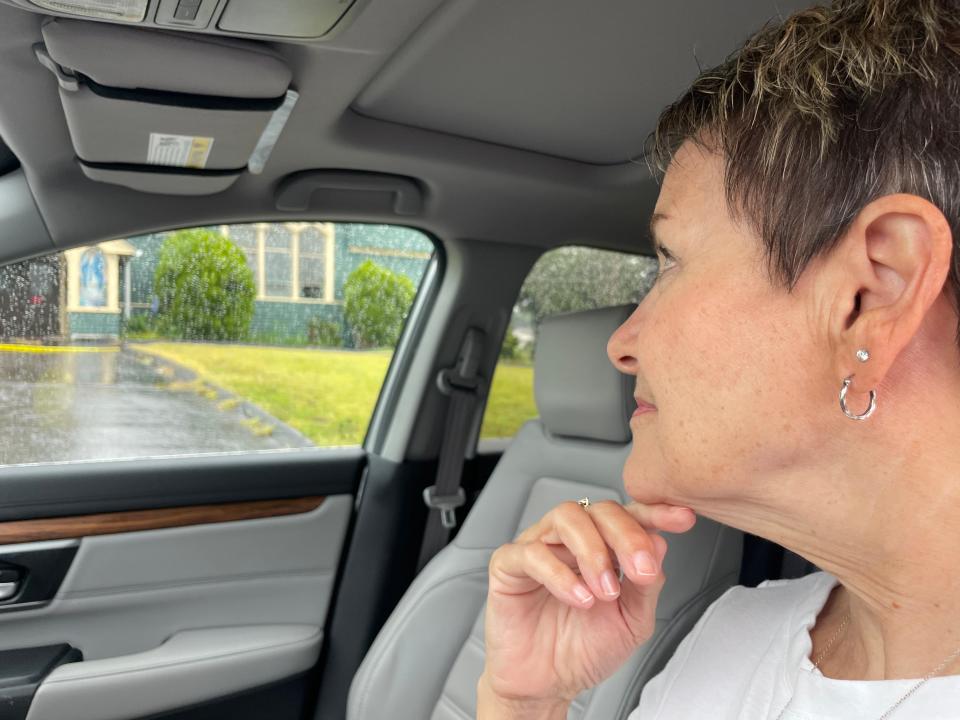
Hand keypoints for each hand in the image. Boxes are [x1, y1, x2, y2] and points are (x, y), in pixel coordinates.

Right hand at [480, 499, 696, 706]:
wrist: (547, 684)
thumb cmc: (583, 650)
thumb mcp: (631, 622)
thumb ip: (646, 585)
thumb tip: (659, 546)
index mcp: (604, 547)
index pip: (630, 515)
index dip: (656, 512)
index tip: (682, 519)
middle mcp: (572, 541)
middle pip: (600, 509)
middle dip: (626, 536)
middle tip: (639, 571)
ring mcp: (540, 547)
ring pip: (566, 517)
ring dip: (593, 551)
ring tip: (605, 591)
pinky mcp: (509, 565)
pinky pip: (532, 552)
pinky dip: (559, 574)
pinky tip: (578, 599)